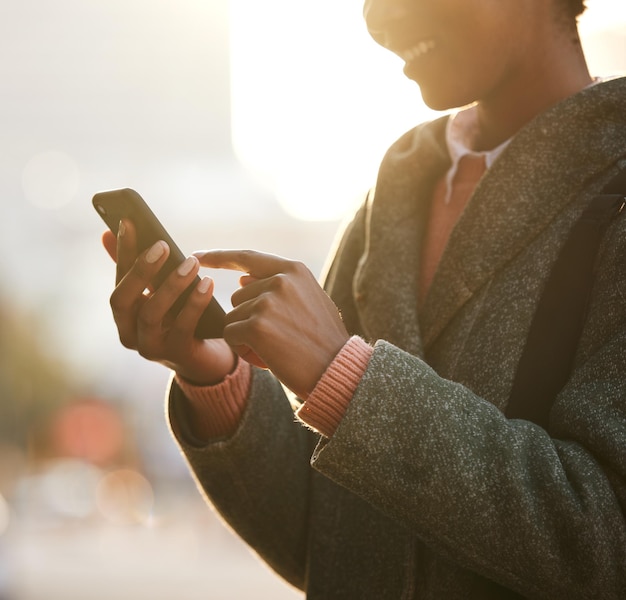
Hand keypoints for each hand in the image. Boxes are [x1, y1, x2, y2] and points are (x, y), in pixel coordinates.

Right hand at [101, 221, 234, 384]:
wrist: (206, 360)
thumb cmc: (180, 320)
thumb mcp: (160, 293)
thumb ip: (139, 269)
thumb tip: (108, 233)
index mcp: (123, 314)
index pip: (118, 279)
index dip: (122, 251)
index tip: (129, 222)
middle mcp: (128, 333)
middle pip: (124, 300)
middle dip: (141, 270)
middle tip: (163, 244)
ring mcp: (150, 348)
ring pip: (151, 314)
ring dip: (172, 285)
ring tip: (192, 262)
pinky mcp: (177, 355)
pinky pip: (183, 327)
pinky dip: (194, 303)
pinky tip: (207, 283)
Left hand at [195, 249, 349, 398]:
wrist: (336, 369)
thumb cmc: (323, 339)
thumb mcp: (309, 302)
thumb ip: (278, 286)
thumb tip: (242, 279)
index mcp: (294, 270)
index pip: (248, 257)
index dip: (219, 257)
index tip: (196, 256)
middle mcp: (280, 280)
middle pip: (238, 295)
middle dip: (248, 317)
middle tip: (277, 337)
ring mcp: (267, 302)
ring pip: (232, 316)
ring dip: (246, 335)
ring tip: (276, 347)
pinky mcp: (256, 326)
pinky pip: (231, 334)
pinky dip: (243, 349)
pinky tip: (267, 356)